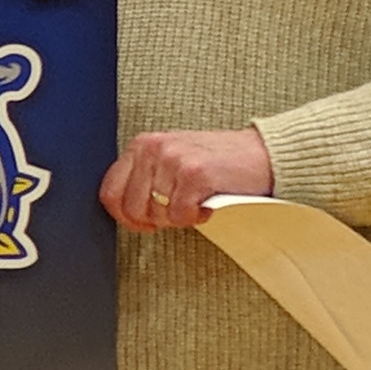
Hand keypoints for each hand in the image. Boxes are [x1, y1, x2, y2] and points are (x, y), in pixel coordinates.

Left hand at [101, 125, 272, 233]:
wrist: (261, 154)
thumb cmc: (217, 162)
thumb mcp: (171, 161)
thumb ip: (145, 178)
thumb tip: (123, 211)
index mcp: (142, 145)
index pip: (109, 192)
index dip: (124, 217)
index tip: (143, 224)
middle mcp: (153, 148)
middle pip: (131, 208)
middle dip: (155, 221)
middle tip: (177, 214)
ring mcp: (173, 160)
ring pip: (157, 214)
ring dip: (179, 218)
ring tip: (195, 203)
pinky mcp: (194, 174)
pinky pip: (181, 215)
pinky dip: (195, 217)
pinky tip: (207, 204)